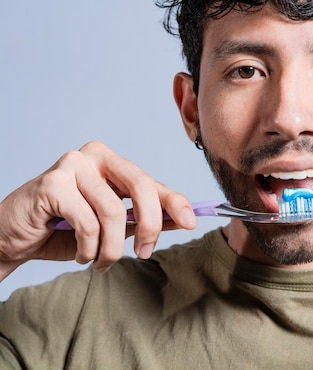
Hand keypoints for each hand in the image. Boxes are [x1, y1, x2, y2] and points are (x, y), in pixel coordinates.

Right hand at [0, 141, 196, 279]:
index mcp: (112, 163)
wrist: (12, 238)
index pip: (153, 182)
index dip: (176, 202)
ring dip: (111, 248)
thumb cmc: (63, 230)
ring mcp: (72, 165)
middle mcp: (95, 156)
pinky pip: (88, 222)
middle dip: (149, 226)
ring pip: (113, 212)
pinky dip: (88, 247)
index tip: (191, 223)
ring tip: (99, 260)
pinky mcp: (52, 182)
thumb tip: (183, 219)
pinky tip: (81, 253)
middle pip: (142, 186)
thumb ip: (143, 219)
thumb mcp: (111, 227)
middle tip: (143, 253)